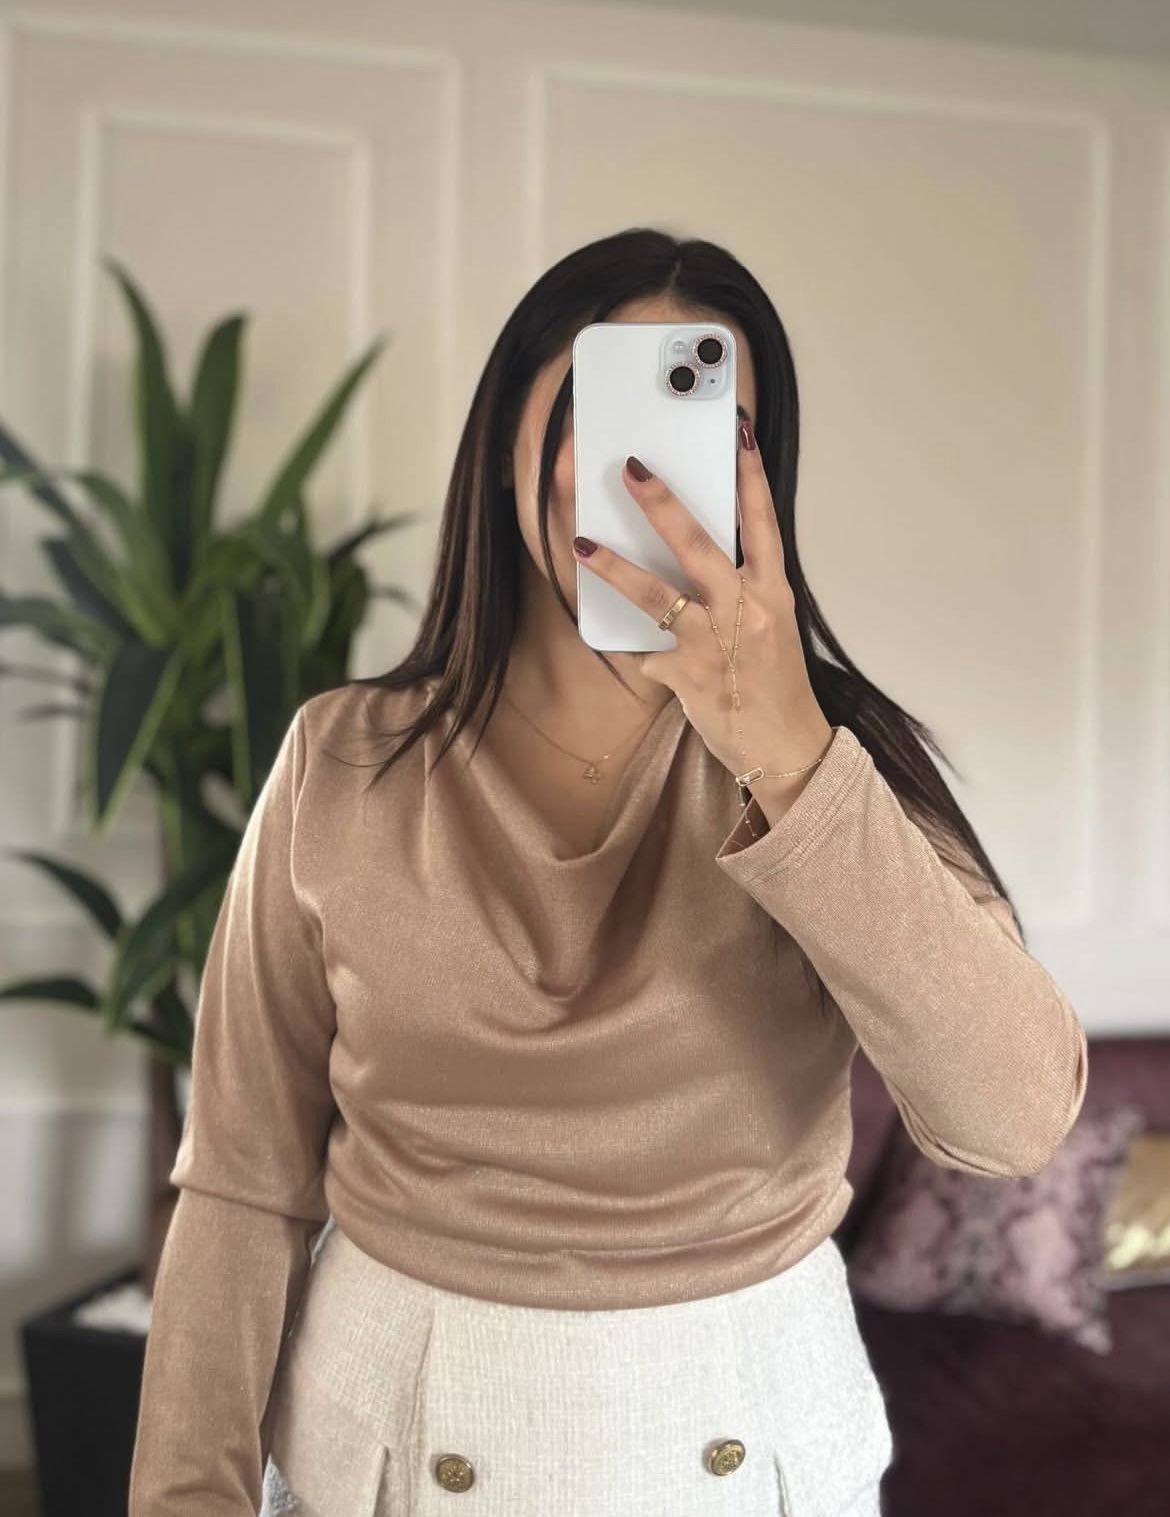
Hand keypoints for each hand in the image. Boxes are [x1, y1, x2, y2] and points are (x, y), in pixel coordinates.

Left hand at [571, 420, 833, 795]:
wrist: (787, 748)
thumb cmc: (775, 683)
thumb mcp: (770, 626)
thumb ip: (738, 590)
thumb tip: (691, 559)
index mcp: (771, 592)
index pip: (762, 522)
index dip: (750, 476)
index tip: (738, 433)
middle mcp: (745, 611)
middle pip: (699, 546)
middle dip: (663, 505)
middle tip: (633, 469)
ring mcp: (714, 645)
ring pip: (658, 596)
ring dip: (616, 567)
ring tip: (582, 542)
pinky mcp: (687, 677)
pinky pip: (644, 655)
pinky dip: (631, 650)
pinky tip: (619, 644)